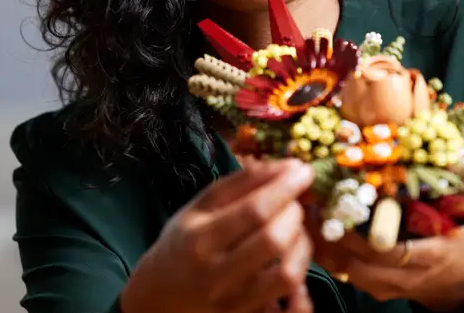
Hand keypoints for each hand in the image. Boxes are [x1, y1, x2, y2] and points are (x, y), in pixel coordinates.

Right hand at [121, 159, 315, 312]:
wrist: (160, 295)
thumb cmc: (184, 242)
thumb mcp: (201, 206)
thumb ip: (242, 182)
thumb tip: (289, 166)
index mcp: (200, 240)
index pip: (254, 210)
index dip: (285, 187)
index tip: (303, 171)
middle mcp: (217, 275)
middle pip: (274, 240)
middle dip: (293, 213)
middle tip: (290, 203)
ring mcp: (234, 303)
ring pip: (288, 274)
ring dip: (302, 244)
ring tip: (293, 231)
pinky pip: (289, 307)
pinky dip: (301, 286)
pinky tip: (295, 267)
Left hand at [312, 212, 463, 311]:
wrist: (461, 281)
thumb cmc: (463, 239)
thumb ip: (462, 180)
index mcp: (430, 255)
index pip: (387, 251)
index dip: (358, 234)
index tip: (338, 206)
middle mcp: (407, 277)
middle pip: (359, 264)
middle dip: (332, 236)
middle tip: (312, 204)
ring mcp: (389, 288)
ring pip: (347, 272)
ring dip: (324, 245)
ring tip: (306, 213)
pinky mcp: (376, 291)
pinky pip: (345, 275)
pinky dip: (327, 254)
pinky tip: (313, 230)